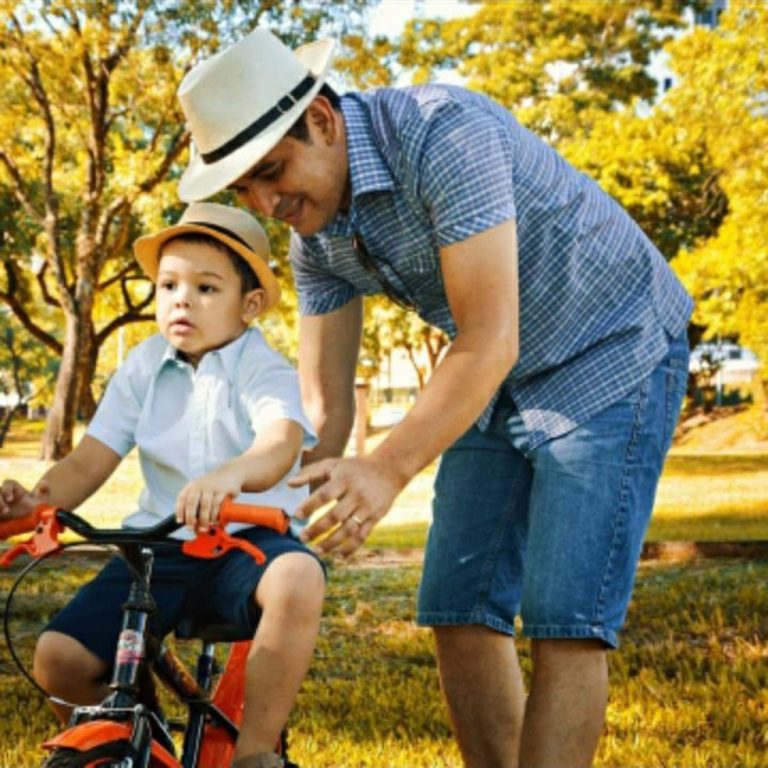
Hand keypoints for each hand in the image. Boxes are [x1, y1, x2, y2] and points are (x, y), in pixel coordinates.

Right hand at [0, 479, 47, 518]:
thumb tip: (43, 482)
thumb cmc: (36, 509)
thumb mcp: (42, 501)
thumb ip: (45, 491)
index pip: (8, 483)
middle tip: (6, 511)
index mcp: (15, 489)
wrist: (31, 521)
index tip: (10, 499)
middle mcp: (5, 495)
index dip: (7, 489)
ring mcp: (0, 503)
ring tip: (2, 515)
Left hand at [176, 465, 243, 530]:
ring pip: (205, 506)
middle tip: (191, 528)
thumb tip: (193, 525)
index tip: (180, 521)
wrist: (231, 472)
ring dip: (204, 520)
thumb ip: (196, 505)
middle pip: (191, 502)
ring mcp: (212, 487)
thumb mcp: (202, 490)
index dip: (179, 511)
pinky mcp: (223, 490)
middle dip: (190, 518)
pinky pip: (217, 505)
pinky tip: (214, 521)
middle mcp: (200, 485)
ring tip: (204, 527)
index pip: (182, 498)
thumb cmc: (214, 485)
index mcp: (192, 485)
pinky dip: (214, 515)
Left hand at [289, 456, 407, 555]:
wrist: (389, 469)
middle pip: (335, 516)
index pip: (324, 495)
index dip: (309, 506)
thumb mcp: (334, 464)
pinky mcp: (376, 518)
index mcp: (344, 479)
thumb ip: (310, 472)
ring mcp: (367, 507)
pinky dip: (351, 548)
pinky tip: (338, 555)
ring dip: (331, 543)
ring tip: (316, 551)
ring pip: (348, 530)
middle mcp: (357, 494)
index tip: (296, 516)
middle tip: (302, 538)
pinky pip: (362, 536)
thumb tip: (289, 484)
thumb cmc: (354, 467)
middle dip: (317, 529)